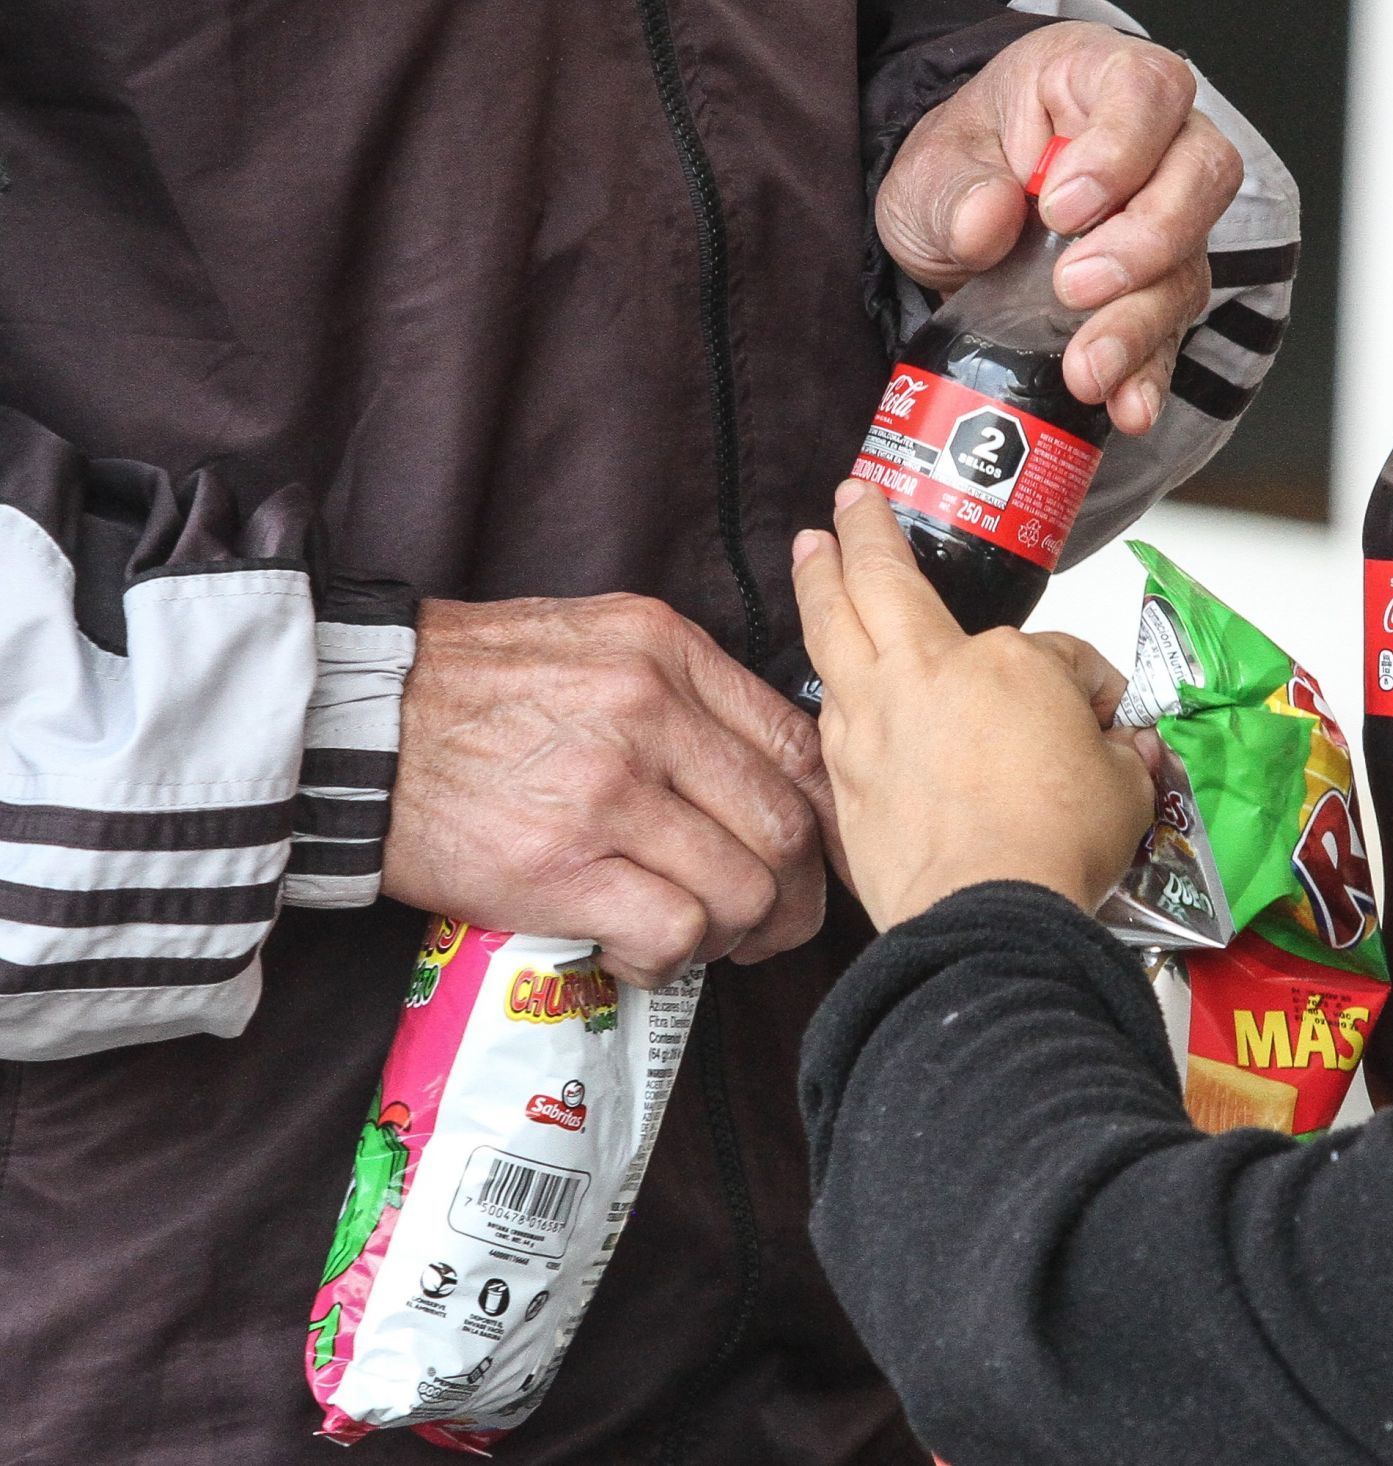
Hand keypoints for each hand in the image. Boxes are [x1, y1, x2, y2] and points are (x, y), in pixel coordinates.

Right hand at [383, 595, 840, 984]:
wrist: (349, 721)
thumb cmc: (470, 689)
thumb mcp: (594, 643)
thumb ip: (683, 693)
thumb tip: (762, 771)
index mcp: (666, 651)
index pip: (797, 747)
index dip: (827, 820)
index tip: (819, 860)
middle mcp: (648, 711)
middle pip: (785, 827)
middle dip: (795, 897)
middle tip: (770, 925)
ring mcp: (606, 791)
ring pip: (742, 889)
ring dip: (734, 936)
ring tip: (696, 939)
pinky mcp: (558, 865)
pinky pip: (672, 932)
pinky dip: (670, 961)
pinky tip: (634, 952)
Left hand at [791, 481, 1155, 929]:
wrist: (985, 916)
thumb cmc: (1053, 847)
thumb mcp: (1125, 787)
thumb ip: (1121, 754)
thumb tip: (1126, 749)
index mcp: (1006, 663)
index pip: (1052, 651)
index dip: (1086, 682)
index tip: (1100, 715)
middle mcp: (924, 674)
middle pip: (877, 579)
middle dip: (860, 529)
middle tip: (849, 499)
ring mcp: (871, 723)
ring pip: (830, 633)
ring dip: (818, 588)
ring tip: (809, 560)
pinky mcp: (844, 778)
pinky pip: (827, 713)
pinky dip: (828, 686)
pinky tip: (830, 682)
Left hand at [876, 21, 1241, 435]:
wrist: (953, 234)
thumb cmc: (957, 175)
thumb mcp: (928, 171)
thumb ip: (952, 191)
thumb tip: (986, 220)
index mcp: (1094, 82)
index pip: (1147, 91)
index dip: (1119, 149)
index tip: (1060, 207)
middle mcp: (1154, 147)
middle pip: (1200, 176)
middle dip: (1144, 242)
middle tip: (1074, 287)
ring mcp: (1166, 224)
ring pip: (1189, 265)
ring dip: (1140, 326)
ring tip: (1087, 369)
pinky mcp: (1157, 295)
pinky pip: (1171, 336)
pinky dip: (1148, 376)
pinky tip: (1126, 405)